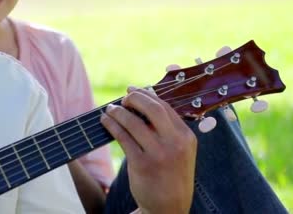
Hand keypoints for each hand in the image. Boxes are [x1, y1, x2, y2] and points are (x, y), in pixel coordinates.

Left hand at [101, 87, 196, 213]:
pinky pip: (122, 137)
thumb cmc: (171, 175)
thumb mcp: (179, 151)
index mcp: (187, 137)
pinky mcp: (141, 164)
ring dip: (117, 112)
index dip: (147, 94)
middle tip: (123, 98)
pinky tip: (105, 121)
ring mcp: (158, 154)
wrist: (169, 208)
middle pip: (152, 108)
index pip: (165, 106)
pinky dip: (111, 125)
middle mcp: (175, 143)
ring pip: (133, 122)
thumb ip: (167, 129)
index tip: (133, 89)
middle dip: (134, 98)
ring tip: (110, 110)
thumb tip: (144, 100)